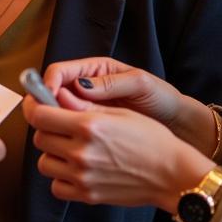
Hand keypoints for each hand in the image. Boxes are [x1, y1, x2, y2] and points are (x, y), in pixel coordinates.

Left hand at [24, 96, 212, 211]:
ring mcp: (82, 177)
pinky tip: (76, 168)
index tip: (35, 103)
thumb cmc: (151, 139)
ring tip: (72, 147)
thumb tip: (57, 96)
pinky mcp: (87, 196)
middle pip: (40, 138)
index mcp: (88, 126)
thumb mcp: (119, 112)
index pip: (40, 115)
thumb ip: (83, 105)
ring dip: (53, 153)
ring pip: (44, 162)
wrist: (171, 174)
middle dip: (47, 128)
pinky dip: (61, 177)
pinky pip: (56, 186)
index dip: (34, 106)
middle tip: (62, 125)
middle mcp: (81, 152)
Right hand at [41, 58, 184, 127]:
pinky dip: (65, 141)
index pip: (59, 73)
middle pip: (50, 96)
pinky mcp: (89, 132)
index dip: (48, 84)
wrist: (176, 123)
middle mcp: (84, 90)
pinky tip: (73, 149)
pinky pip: (68, 136)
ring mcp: (85, 113)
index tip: (47, 97)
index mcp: (93, 71)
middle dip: (46, 106)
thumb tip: (78, 86)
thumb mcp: (139, 85)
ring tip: (65, 137)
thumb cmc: (160, 98)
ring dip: (54, 126)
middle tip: (50, 121)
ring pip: (54, 119)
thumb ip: (109, 84)